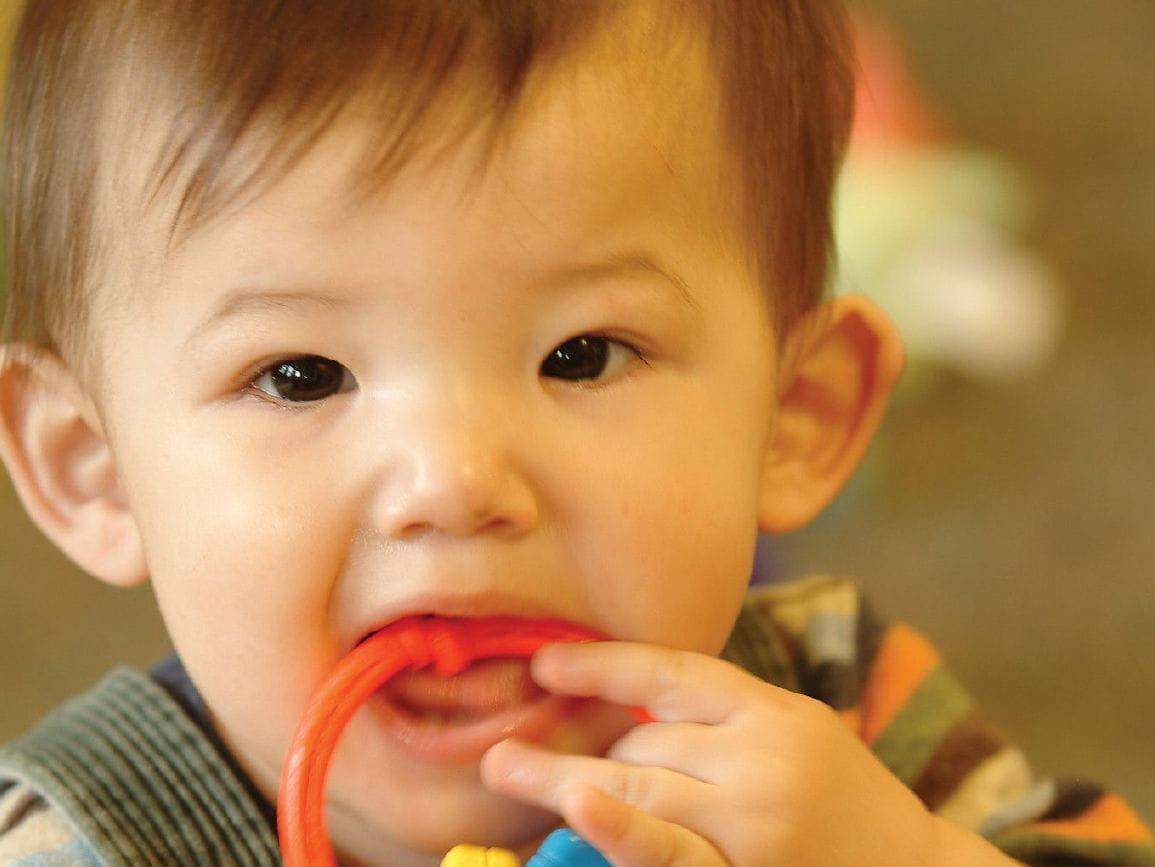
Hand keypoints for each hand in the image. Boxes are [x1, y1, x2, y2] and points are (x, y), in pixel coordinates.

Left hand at [481, 641, 1013, 866]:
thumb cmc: (844, 799)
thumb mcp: (795, 732)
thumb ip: (722, 715)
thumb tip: (624, 708)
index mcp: (774, 710)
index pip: (671, 674)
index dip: (600, 664)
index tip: (543, 664)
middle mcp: (764, 759)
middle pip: (644, 742)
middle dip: (586, 748)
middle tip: (519, 751)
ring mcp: (757, 826)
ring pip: (642, 789)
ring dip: (569, 780)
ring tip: (507, 767)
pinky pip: (671, 854)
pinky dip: (621, 832)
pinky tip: (582, 811)